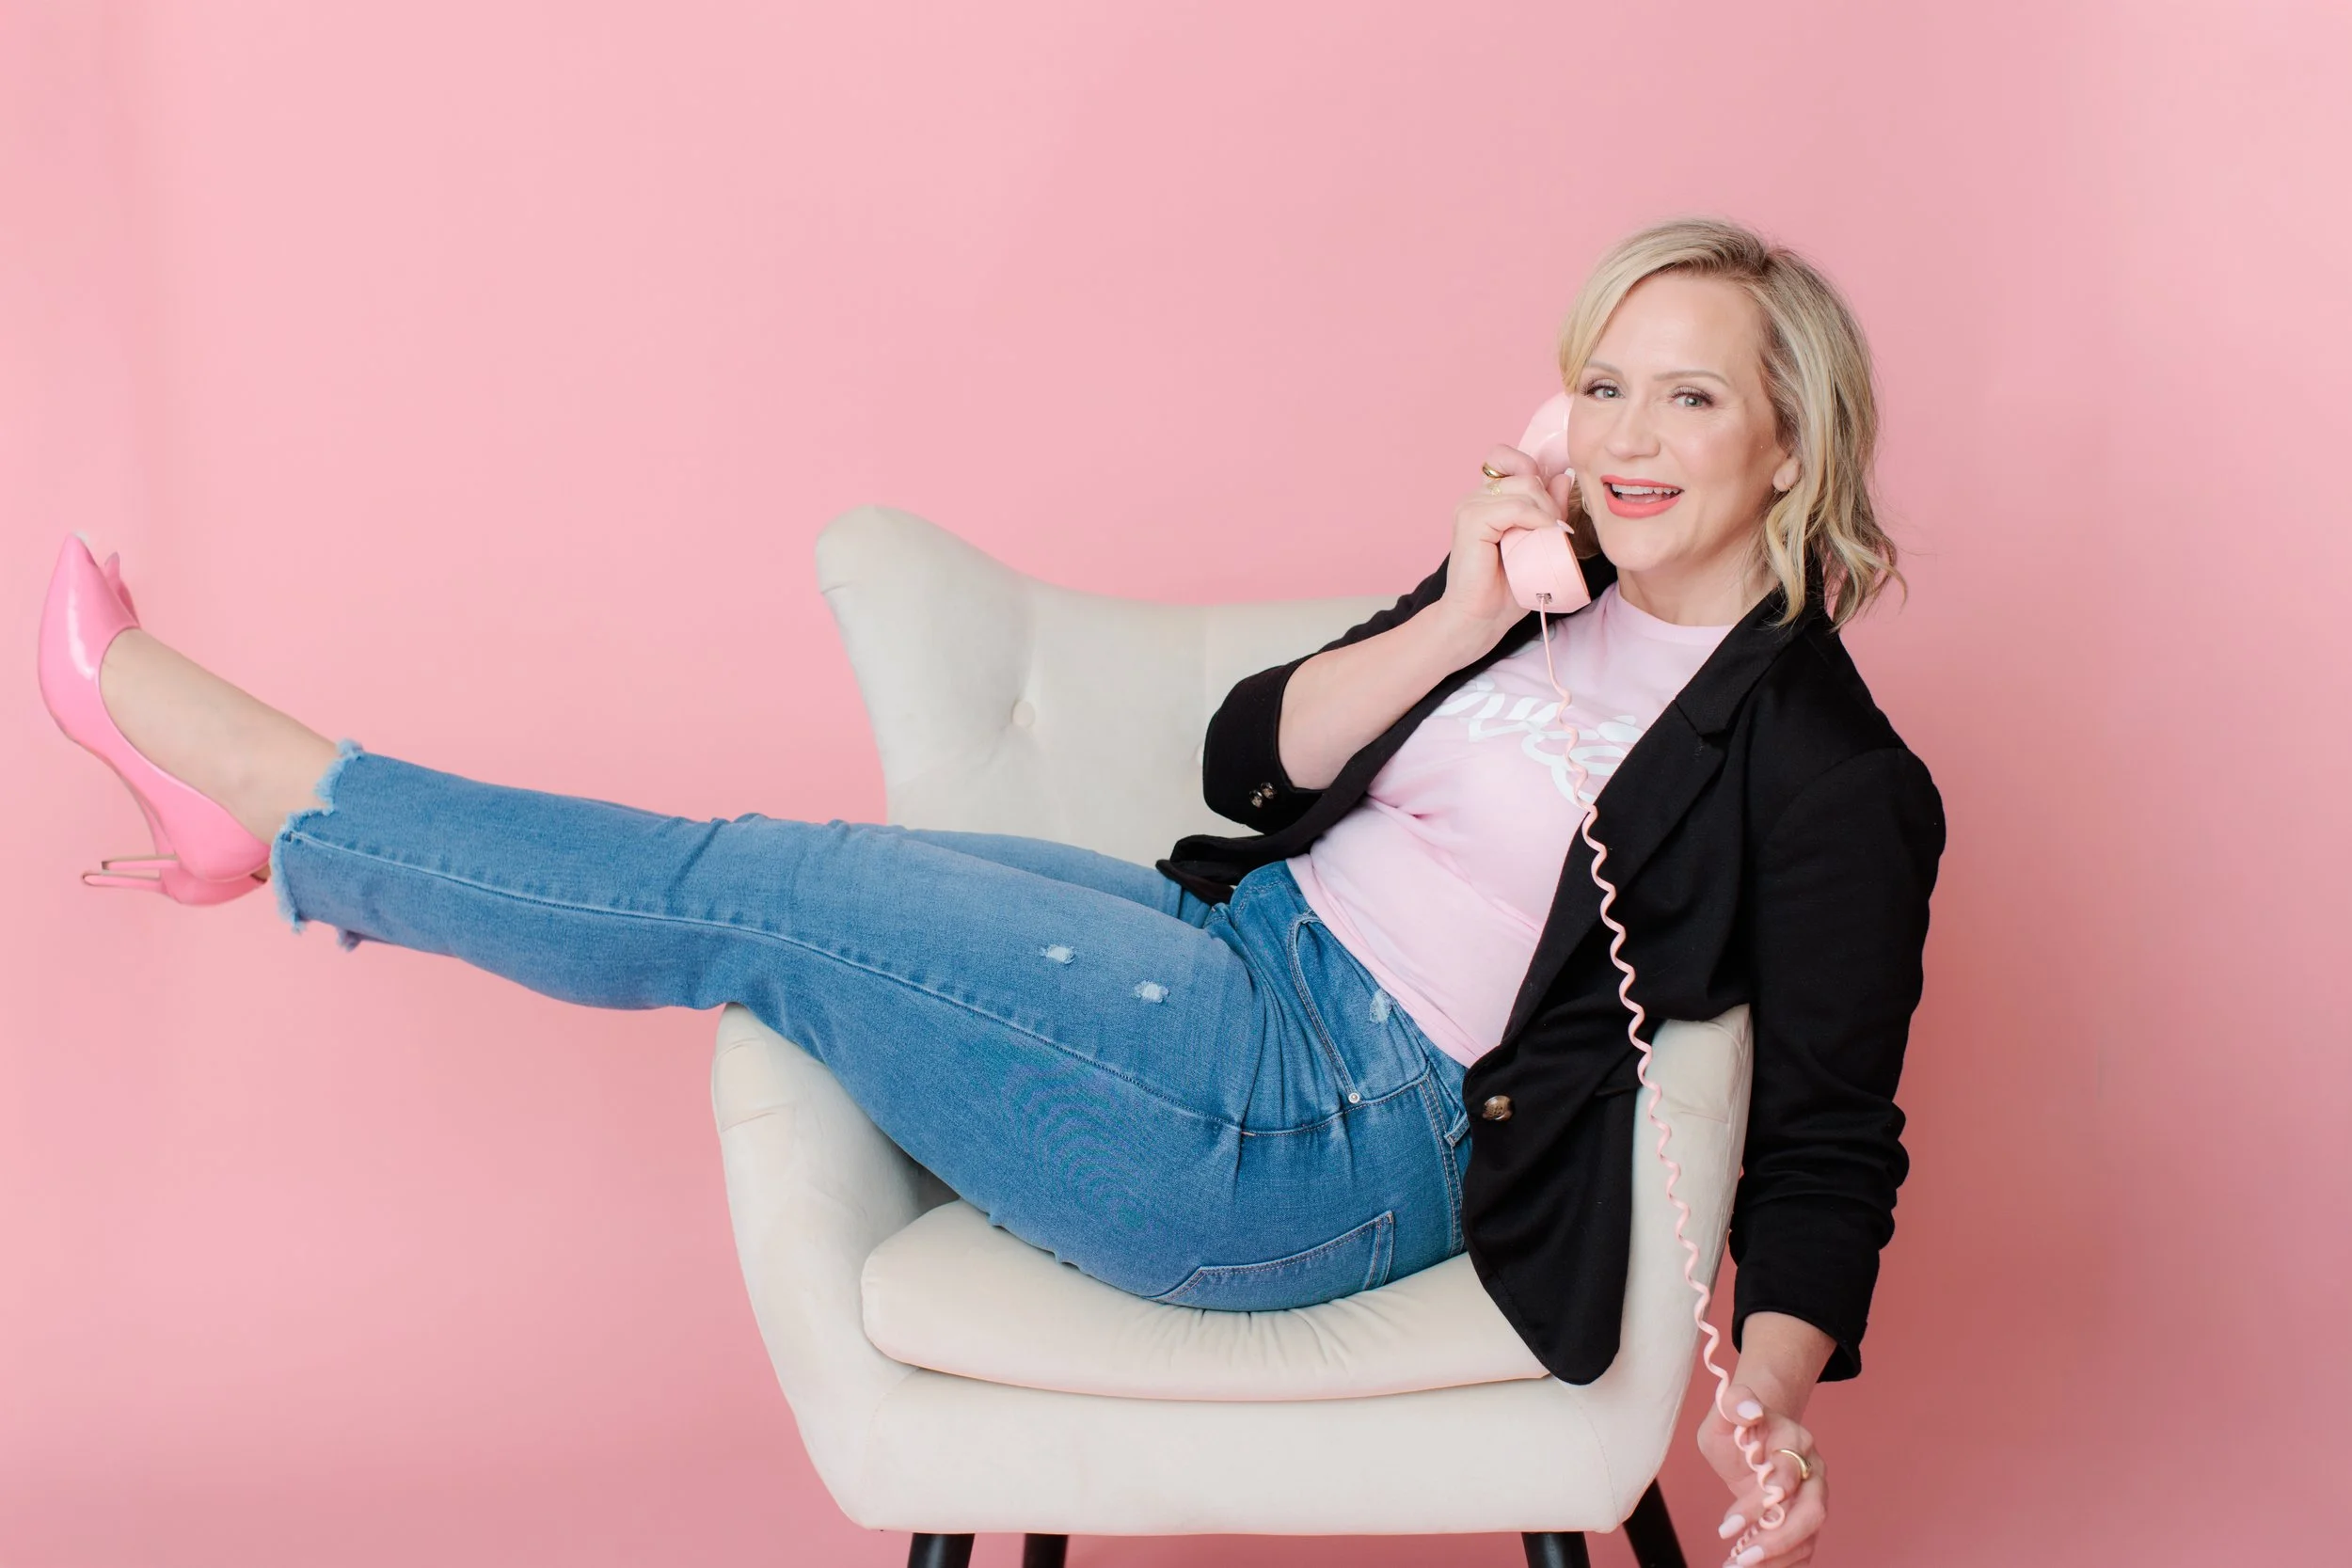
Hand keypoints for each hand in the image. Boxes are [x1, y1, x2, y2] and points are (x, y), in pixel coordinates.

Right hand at [1433, 443, 1578, 650]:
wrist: (1481, 617)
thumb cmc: (1507, 586)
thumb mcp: (1539, 539)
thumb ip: (1548, 508)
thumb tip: (1563, 477)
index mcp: (1486, 498)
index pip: (1506, 456)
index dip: (1531, 469)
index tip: (1547, 504)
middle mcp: (1474, 497)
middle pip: (1526, 472)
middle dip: (1550, 499)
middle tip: (1555, 530)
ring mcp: (1469, 506)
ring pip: (1525, 487)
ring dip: (1546, 511)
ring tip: (1548, 538)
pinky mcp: (1471, 520)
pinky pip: (1516, 506)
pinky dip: (1537, 519)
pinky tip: (1543, 535)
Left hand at [1696, 1382, 1827, 1566]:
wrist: (1757, 1434)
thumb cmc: (1739, 1426)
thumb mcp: (1726, 1411)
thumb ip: (1734, 1403)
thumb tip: (1749, 1410)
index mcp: (1794, 1440)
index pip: (1784, 1475)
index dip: (1758, 1503)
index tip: (1726, 1526)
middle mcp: (1813, 1470)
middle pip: (1810, 1512)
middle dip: (1777, 1540)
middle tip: (1741, 1557)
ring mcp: (1814, 1496)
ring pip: (1809, 1534)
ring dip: (1778, 1557)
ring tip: (1739, 1566)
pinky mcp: (1808, 1517)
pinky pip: (1806, 1547)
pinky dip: (1785, 1563)